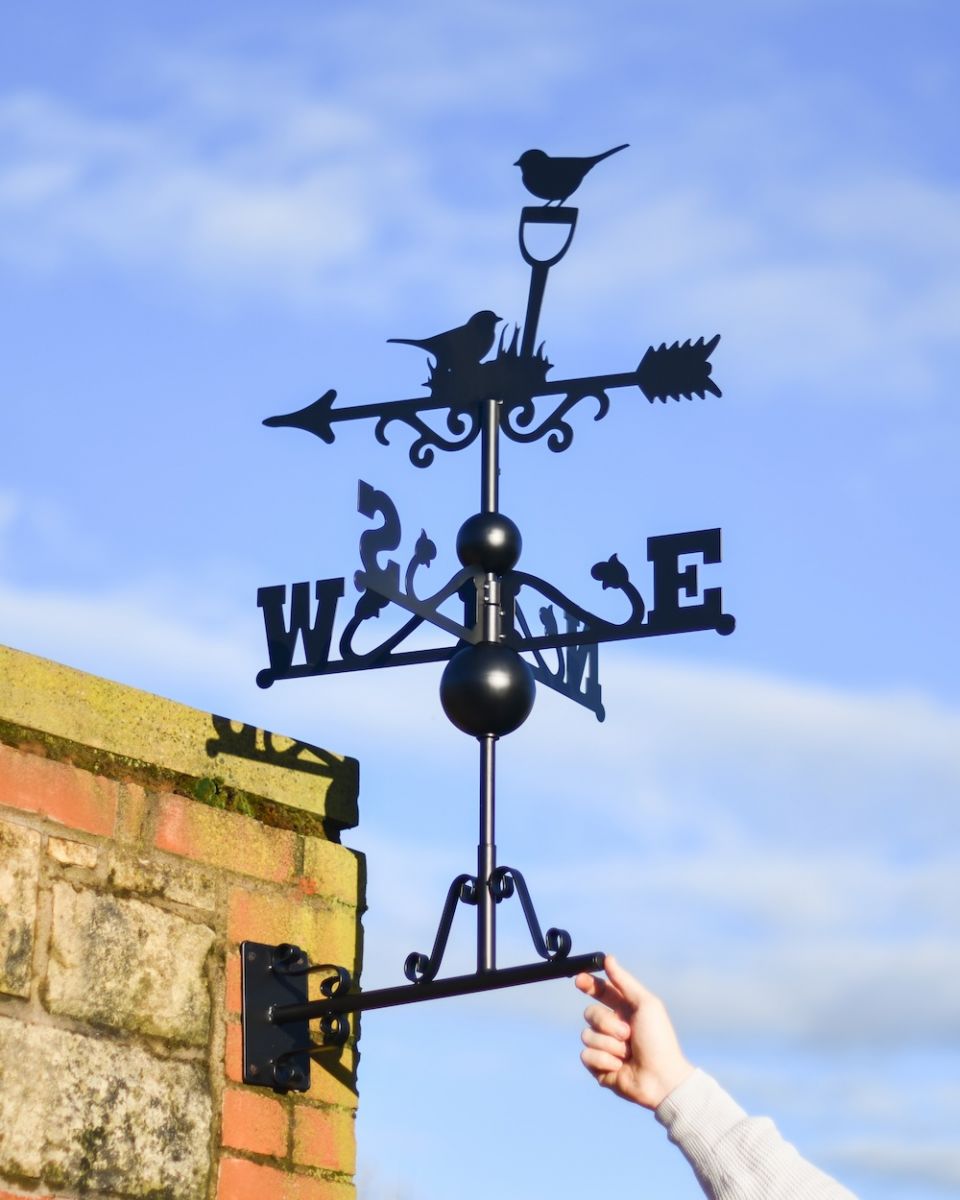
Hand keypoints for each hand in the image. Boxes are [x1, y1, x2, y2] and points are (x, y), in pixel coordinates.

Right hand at [576, 955, 693, 1108]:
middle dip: (607, 1023)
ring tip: (627, 1054)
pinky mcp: (599, 1067)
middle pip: (590, 1013)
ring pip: (587, 1035)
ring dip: (609, 1044)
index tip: (579, 980)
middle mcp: (612, 1027)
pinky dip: (604, 1060)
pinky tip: (619, 1066)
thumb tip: (607, 958)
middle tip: (627, 1033)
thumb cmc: (659, 1040)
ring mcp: (604, 1047)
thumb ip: (624, 982)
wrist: (661, 1078)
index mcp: (624, 1010)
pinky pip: (586, 1055)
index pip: (600, 992)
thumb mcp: (646, 1004)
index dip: (588, 984)